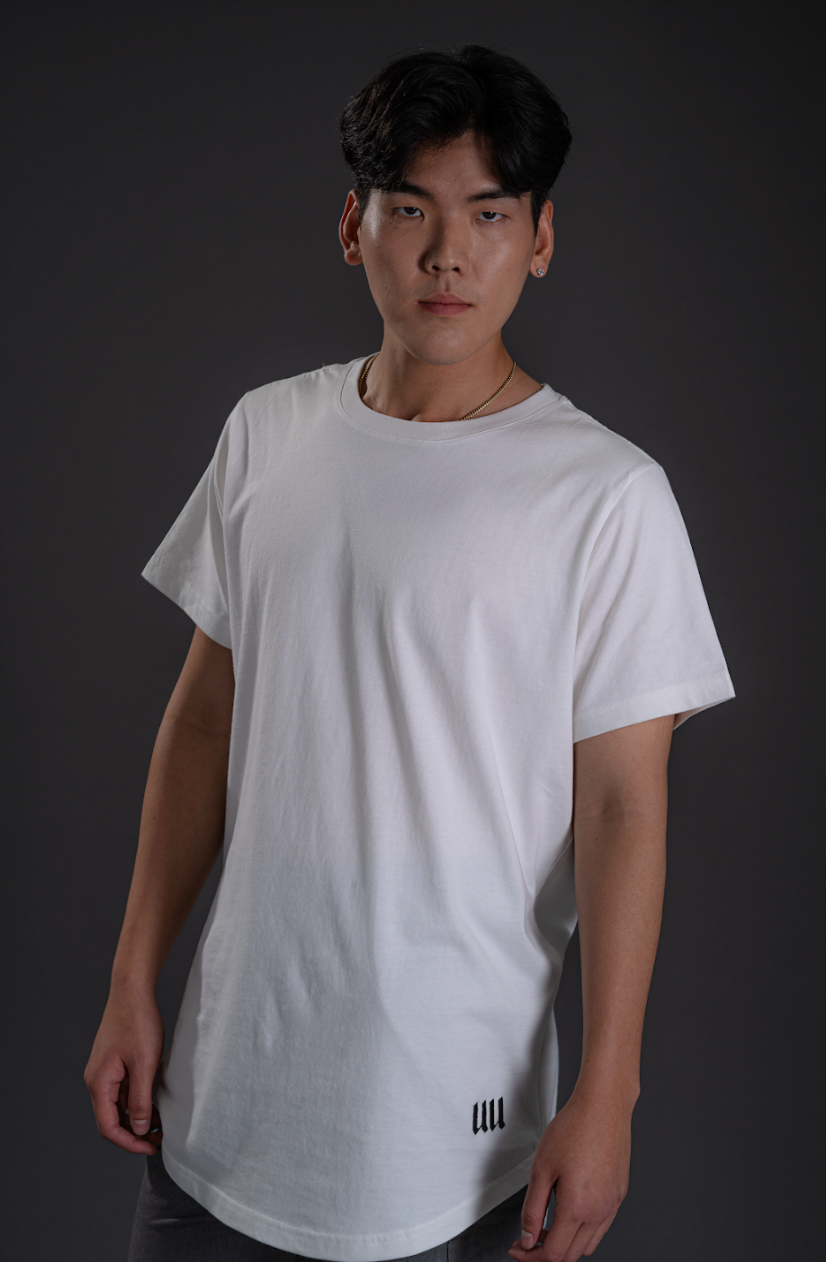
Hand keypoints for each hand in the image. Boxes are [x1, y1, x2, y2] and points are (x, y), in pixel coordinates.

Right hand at [83, 987, 164, 1154]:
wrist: (132, 990)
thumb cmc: (137, 1022)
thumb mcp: (144, 1064)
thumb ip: (139, 1099)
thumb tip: (137, 1128)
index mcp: (99, 1082)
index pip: (109, 1127)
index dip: (129, 1143)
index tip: (150, 1148)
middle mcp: (96, 1079)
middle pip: (111, 1119)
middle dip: (134, 1132)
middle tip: (158, 1138)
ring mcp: (104, 1071)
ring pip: (118, 1105)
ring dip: (137, 1116)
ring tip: (160, 1120)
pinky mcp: (113, 1063)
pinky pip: (122, 1090)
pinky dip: (137, 1099)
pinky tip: (154, 1099)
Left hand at [507, 1086, 632, 1261]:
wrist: (603, 1106)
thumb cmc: (574, 1128)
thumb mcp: (541, 1168)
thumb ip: (533, 1209)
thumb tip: (528, 1238)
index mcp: (578, 1208)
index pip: (553, 1254)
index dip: (531, 1257)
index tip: (518, 1249)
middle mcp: (599, 1211)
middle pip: (571, 1255)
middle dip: (545, 1254)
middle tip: (527, 1241)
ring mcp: (612, 1204)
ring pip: (588, 1245)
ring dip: (565, 1244)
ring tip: (547, 1228)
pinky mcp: (619, 1194)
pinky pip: (601, 1227)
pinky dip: (583, 1231)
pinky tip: (569, 1213)